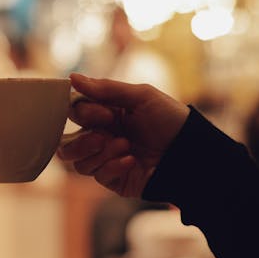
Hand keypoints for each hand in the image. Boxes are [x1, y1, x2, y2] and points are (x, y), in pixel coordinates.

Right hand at [57, 73, 189, 196]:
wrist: (192, 152)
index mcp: (104, 114)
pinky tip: (131, 160)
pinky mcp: (114, 179)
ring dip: (99, 153)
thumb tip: (72, 78)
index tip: (107, 113)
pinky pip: (98, 175)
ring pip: (78, 162)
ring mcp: (106, 160)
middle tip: (105, 135)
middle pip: (66, 143)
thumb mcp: (141, 96)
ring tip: (124, 146)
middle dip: (83, 140)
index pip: (74, 112)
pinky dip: (113, 166)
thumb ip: (106, 89)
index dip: (84, 113)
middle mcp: (101, 137)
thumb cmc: (170, 119)